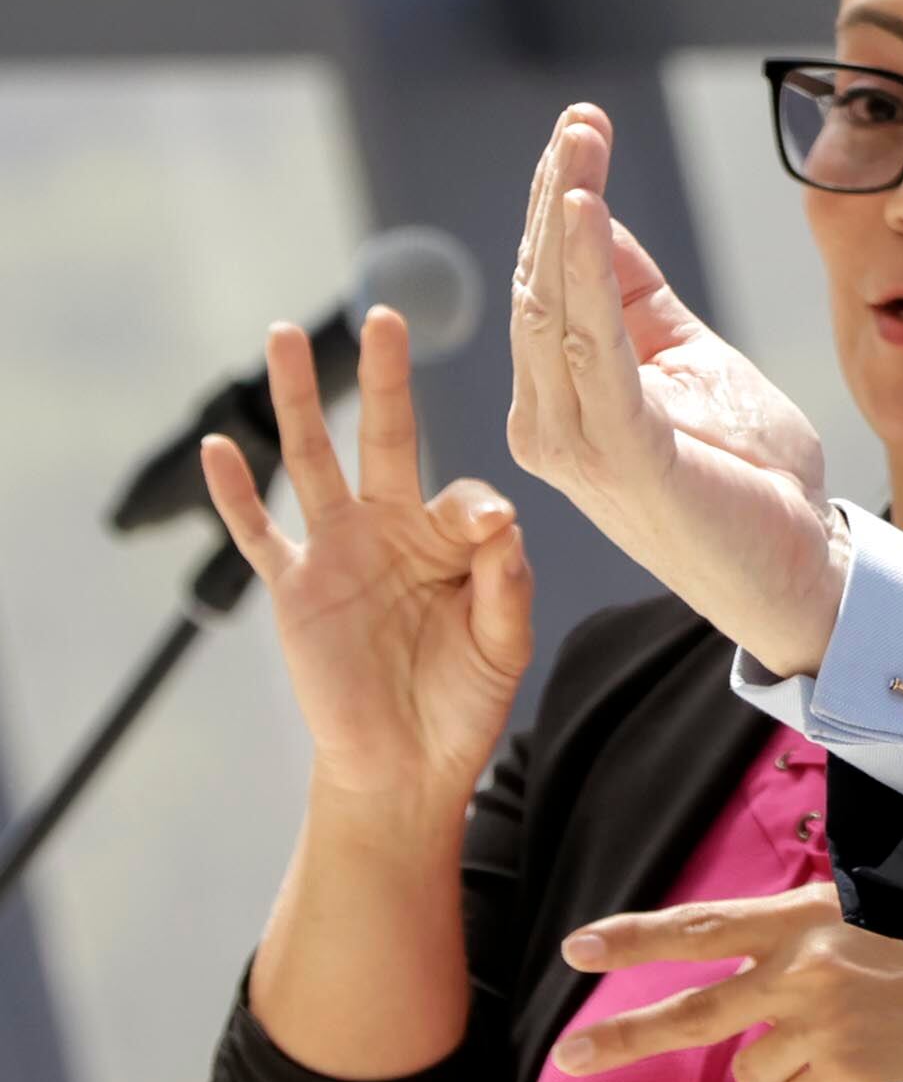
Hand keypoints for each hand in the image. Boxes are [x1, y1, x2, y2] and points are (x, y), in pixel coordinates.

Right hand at [201, 309, 530, 819]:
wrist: (407, 766)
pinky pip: (258, 532)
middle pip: (387, 437)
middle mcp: (392, 530)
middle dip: (386, 378)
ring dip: (300, 401)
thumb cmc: (463, 701)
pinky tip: (219, 447)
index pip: (467, 495)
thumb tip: (498, 520)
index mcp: (452, 539)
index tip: (488, 533)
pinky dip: (236, 493)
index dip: (477, 512)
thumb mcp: (503, 642)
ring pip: (314, 461)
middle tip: (387, 315)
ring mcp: (337, 553)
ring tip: (283, 338)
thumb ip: (505, 582)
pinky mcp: (293, 588)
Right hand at [503, 105, 845, 676]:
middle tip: (577, 119)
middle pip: (539, 286)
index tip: (579, 128)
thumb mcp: (688, 359)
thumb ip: (635, 301)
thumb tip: (598, 221)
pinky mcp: (620, 453)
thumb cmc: (745, 473)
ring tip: (577, 145)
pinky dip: (586, 274)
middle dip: (558, 194)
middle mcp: (550, 418)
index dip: (559, 203)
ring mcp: (577, 440)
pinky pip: (594, 348)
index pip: (547, 284)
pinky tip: (589, 215)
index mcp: (565, 397)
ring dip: (566, 217)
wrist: (796, 565)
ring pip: (554, 306)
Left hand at [549, 884, 902, 1081]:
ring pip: (756, 1080)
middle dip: (627, 1036)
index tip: (580, 945)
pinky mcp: (840, 1073)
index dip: (640, 936)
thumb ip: (796, 965)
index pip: (710, 924)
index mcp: (811, 919)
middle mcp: (808, 964)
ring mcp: (822, 1021)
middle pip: (697, 1010)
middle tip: (571, 1056)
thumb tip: (743, 1023)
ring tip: (846, 1066)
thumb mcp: (864, 941)